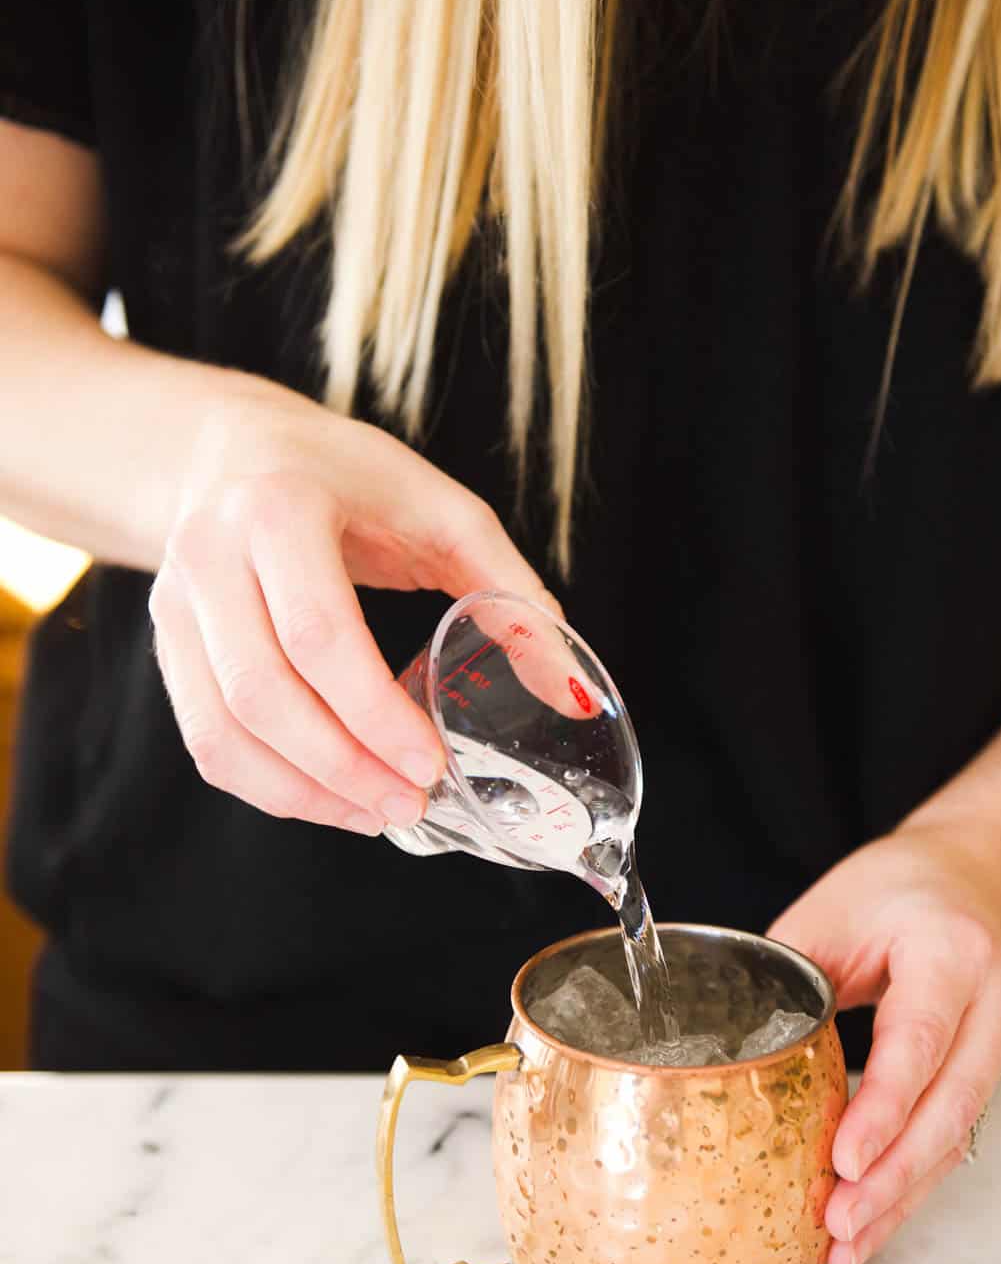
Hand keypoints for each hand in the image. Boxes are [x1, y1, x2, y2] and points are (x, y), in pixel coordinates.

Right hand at [149, 377, 559, 833]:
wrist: (229, 447)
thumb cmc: (347, 476)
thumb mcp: (440, 507)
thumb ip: (508, 590)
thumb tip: (571, 691)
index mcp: (281, 510)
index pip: (318, 635)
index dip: (373, 716)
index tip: (429, 765)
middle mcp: (212, 556)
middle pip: (263, 693)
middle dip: (342, 768)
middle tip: (410, 805)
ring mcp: (177, 603)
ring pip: (224, 729)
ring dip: (303, 791)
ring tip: (374, 815)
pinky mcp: (166, 644)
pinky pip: (205, 739)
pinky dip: (265, 787)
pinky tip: (327, 800)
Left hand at [768, 821, 1000, 1263]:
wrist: (969, 877)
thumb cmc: (889, 892)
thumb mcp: (827, 915)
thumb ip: (789, 984)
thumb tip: (728, 1059)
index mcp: (951, 950)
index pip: (920, 1039)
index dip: (885, 1107)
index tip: (843, 1160)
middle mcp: (996, 998)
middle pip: (951, 1103)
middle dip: (894, 1175)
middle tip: (838, 1225)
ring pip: (958, 1132)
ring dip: (903, 1195)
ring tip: (846, 1246)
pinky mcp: (989, 1070)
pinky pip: (954, 1135)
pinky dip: (912, 1183)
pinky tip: (872, 1225)